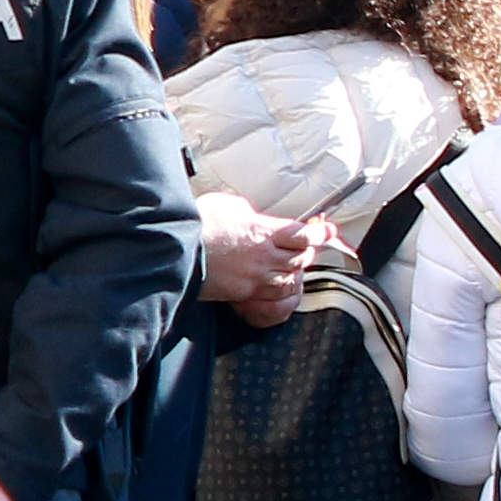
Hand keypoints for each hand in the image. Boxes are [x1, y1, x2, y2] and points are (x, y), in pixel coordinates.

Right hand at [194, 194, 328, 321]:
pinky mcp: (242, 292)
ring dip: (293, 271)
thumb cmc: (196, 224)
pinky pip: (271, 296)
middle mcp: (264, 256)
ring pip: (290, 280)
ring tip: (289, 264)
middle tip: (306, 244)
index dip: (319, 233)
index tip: (326, 230)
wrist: (174, 250)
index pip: (304, 235)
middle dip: (306, 250)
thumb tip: (254, 218)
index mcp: (263, 231)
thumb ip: (249, 213)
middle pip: (302, 258)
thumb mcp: (227, 205)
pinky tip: (272, 281)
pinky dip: (278, 289)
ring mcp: (254, 277)